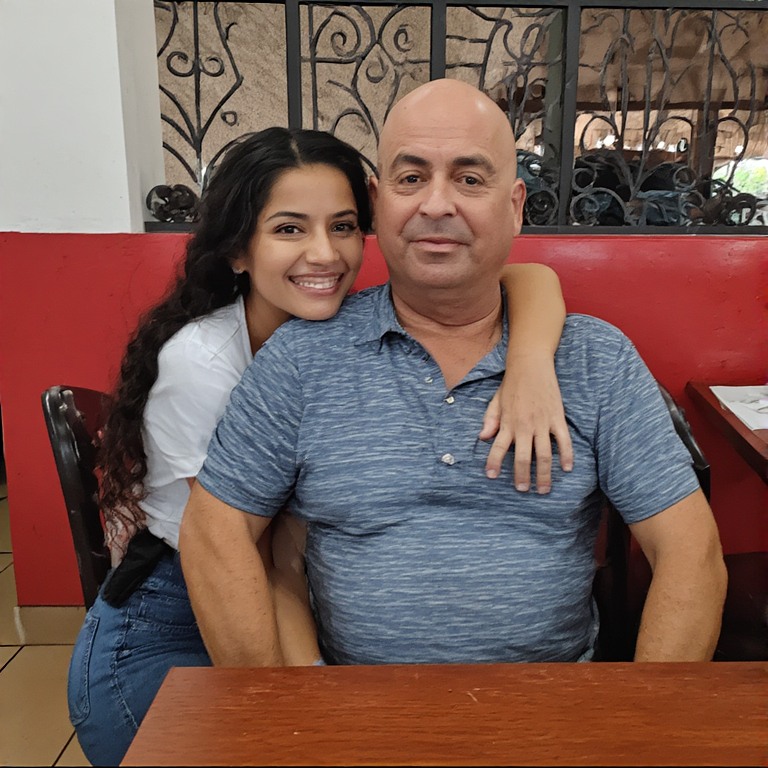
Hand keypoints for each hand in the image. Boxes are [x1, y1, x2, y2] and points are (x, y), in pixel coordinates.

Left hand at [478, 354, 572, 492]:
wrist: (531, 365)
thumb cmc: (512, 384)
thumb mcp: (496, 401)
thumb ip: (490, 420)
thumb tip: (483, 438)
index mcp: (507, 423)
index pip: (497, 448)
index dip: (493, 463)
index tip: (491, 476)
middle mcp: (524, 426)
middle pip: (522, 458)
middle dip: (522, 476)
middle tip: (523, 489)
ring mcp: (542, 423)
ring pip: (544, 455)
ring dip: (544, 474)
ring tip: (543, 489)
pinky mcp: (557, 418)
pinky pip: (563, 441)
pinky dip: (566, 456)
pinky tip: (567, 469)